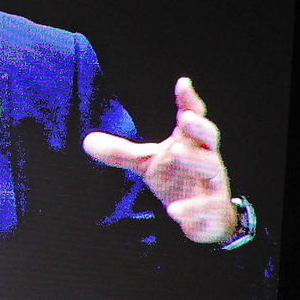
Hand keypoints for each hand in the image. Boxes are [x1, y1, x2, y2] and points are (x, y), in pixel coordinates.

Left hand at [82, 77, 236, 243]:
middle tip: (186, 117)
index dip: (189, 100)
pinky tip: (173, 211)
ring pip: (210, 167)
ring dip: (195, 159)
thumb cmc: (178, 180)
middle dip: (199, 126)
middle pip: (209, 137)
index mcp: (190, 142)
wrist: (206, 216)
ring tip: (176, 151)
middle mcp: (206, 158)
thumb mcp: (146, 164)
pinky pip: (204, 207)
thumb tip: (87, 141)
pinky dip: (190, 209)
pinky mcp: (212, 208)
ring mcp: (212, 183)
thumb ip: (121, 152)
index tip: (182, 82)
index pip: (193, 117)